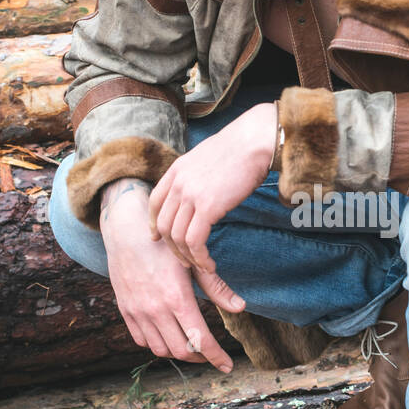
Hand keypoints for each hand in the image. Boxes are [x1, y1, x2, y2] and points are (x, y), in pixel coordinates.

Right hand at [100, 177, 242, 371]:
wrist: (127, 231)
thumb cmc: (165, 245)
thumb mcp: (194, 264)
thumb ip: (217, 288)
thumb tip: (240, 307)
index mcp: (177, 299)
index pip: (200, 340)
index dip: (216, 357)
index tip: (227, 366)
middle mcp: (156, 310)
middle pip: (182, 351)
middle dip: (200, 357)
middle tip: (211, 354)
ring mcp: (138, 312)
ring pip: (161, 350)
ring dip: (178, 352)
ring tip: (191, 346)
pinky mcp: (126, 311)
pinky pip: (142, 340)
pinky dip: (157, 344)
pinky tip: (168, 336)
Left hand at [148, 102, 276, 271]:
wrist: (254, 142)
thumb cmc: (240, 150)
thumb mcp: (207, 158)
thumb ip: (196, 175)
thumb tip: (201, 188)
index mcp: (177, 170)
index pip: (154, 202)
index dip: (154, 223)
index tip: (159, 237)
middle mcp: (179, 183)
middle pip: (164, 224)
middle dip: (172, 247)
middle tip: (185, 259)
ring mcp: (190, 195)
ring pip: (177, 237)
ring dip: (188, 257)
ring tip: (201, 266)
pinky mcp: (207, 207)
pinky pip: (195, 241)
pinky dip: (199, 257)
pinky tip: (209, 263)